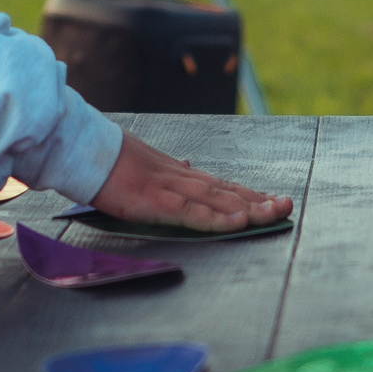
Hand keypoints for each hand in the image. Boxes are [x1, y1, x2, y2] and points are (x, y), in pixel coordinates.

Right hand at [88, 130, 293, 231]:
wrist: (85, 149)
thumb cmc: (108, 159)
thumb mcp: (145, 162)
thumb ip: (170, 170)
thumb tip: (191, 167)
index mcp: (176, 173)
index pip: (220, 185)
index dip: (248, 194)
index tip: (271, 199)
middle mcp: (180, 179)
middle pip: (227, 191)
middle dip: (259, 200)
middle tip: (287, 206)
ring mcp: (170, 189)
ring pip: (218, 200)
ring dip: (249, 208)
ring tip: (275, 213)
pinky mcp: (156, 201)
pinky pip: (192, 212)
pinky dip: (217, 218)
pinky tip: (236, 222)